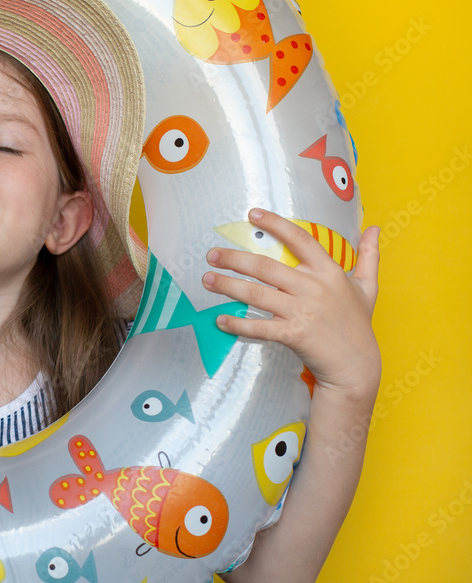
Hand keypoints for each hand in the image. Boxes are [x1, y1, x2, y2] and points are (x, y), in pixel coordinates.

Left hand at [201, 208, 379, 402]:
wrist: (357, 367)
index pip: (300, 240)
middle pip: (266, 267)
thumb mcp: (368, 288)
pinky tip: (220, 320)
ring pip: (256, 294)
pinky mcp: (294, 334)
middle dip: (234, 259)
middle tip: (212, 254)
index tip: (252, 215)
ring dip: (227, 286)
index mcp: (329, 272)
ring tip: (207, 279)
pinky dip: (237, 323)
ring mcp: (303, 312)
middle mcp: (314, 288)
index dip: (276, 224)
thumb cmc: (358, 325)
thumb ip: (369, 256)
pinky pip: (259, 327)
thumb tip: (375, 228)